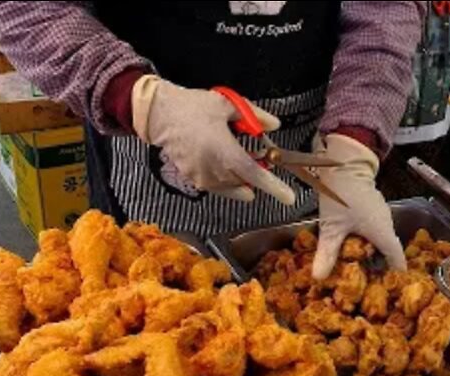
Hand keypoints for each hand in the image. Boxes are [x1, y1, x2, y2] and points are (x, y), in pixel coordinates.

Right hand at [130, 75, 295, 203]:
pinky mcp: (193, 179)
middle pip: (246, 182)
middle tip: (257, 153)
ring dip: (240, 175)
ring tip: (233, 151)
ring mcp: (202, 177)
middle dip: (255, 172)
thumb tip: (274, 125)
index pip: (255, 175)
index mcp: (225, 152)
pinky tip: (221, 161)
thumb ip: (255, 116)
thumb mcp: (228, 104)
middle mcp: (214, 170)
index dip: (274, 187)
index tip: (289, 197)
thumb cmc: (193, 107)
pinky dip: (226, 178)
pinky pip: (218, 186)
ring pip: (233, 186)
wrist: (160, 114)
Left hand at [311, 133, 405, 279]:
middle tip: (368, 282)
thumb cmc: (342, 196)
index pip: (397, 258)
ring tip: (358, 266)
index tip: (390, 286)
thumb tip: (318, 278)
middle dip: (379, 266)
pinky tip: (352, 244)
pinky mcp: (372, 207)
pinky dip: (365, 240)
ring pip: (380, 240)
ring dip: (371, 252)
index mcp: (383, 233)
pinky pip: (373, 229)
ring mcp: (381, 214)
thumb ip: (327, 253)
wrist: (344, 163)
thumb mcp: (332, 228)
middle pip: (388, 251)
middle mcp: (386, 224)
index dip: (395, 274)